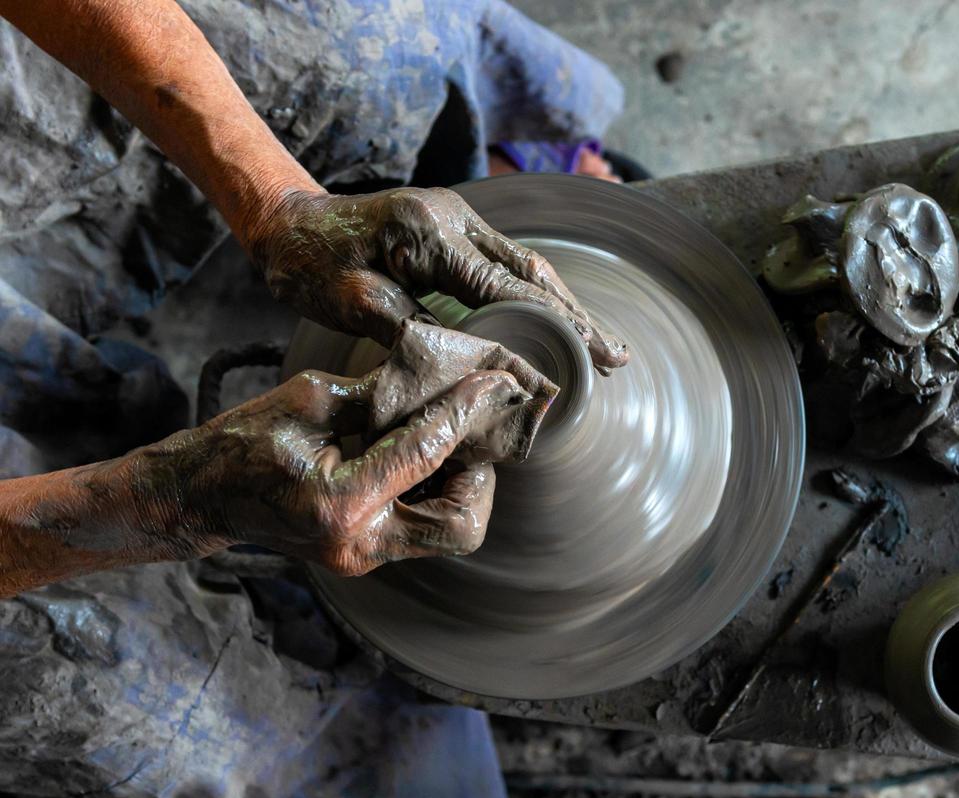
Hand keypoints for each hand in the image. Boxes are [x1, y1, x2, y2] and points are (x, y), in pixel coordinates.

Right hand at [149, 367, 526, 575]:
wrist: (201, 497)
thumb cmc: (245, 442)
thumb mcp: (310, 399)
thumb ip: (380, 393)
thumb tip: (442, 373)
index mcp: (339, 502)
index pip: (427, 452)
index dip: (465, 411)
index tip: (493, 383)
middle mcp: (359, 543)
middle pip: (462, 524)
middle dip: (480, 475)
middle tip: (470, 433)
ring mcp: (364, 557)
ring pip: (451, 534)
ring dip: (464, 487)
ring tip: (449, 442)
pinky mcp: (367, 555)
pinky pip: (424, 529)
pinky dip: (438, 493)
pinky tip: (426, 458)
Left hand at [246, 186, 628, 373]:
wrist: (284, 223)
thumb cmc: (307, 265)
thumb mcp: (350, 301)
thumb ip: (410, 328)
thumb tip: (468, 362)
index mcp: (431, 233)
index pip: (510, 286)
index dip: (557, 325)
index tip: (593, 356)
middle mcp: (454, 219)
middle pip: (535, 272)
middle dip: (579, 317)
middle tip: (618, 358)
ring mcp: (457, 221)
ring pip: (527, 268)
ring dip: (566, 308)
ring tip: (603, 346)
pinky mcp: (453, 232)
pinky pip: (506, 267)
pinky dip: (538, 298)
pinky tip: (559, 323)